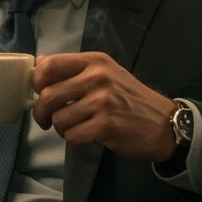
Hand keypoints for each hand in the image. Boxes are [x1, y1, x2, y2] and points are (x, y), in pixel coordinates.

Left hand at [32, 52, 177, 162]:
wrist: (164, 123)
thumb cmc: (129, 98)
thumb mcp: (105, 73)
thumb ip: (73, 69)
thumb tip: (38, 65)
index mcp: (94, 61)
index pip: (50, 65)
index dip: (37, 82)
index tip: (40, 93)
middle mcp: (98, 77)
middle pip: (47, 96)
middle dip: (41, 113)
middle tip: (46, 120)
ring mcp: (103, 102)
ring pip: (58, 119)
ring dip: (62, 129)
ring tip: (77, 127)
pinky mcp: (106, 126)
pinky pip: (72, 137)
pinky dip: (75, 140)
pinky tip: (88, 136)